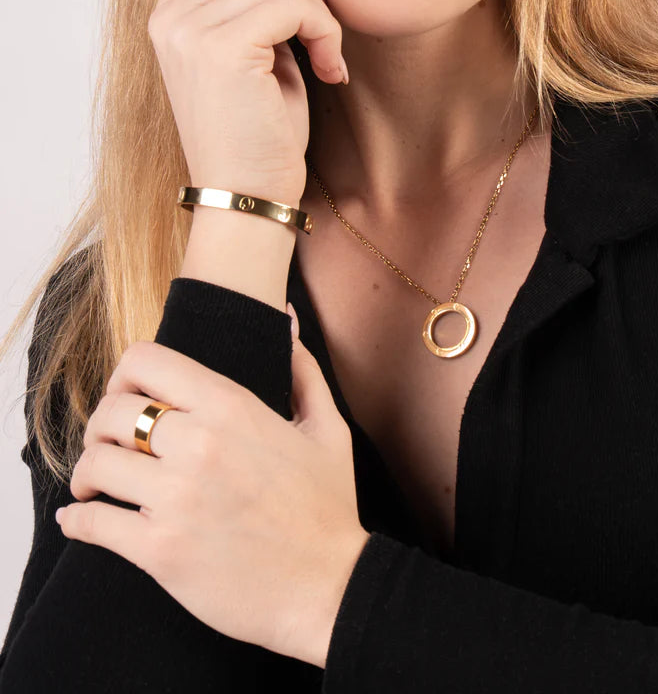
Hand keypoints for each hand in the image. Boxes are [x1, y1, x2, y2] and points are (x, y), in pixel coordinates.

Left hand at [57, 315, 370, 668]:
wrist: (332, 588)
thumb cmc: (328, 509)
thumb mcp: (327, 428)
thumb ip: (303, 368)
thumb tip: (289, 319)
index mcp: (232, 406)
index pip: (145, 361)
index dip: (123, 375)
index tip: (126, 397)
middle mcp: (200, 444)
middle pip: (111, 412)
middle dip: (100, 427)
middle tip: (107, 446)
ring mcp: (177, 498)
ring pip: (95, 464)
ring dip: (87, 474)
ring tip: (94, 485)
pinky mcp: (160, 551)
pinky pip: (93, 525)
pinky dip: (77, 521)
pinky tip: (79, 519)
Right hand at [147, 0, 347, 203]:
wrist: (247, 197)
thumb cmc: (261, 132)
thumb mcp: (256, 55)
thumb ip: (253, 0)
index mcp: (174, 11)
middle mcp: (170, 12)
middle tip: (320, 43)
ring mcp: (187, 25)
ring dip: (319, 15)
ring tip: (322, 62)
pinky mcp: (216, 43)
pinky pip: (293, 0)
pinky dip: (323, 32)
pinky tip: (327, 71)